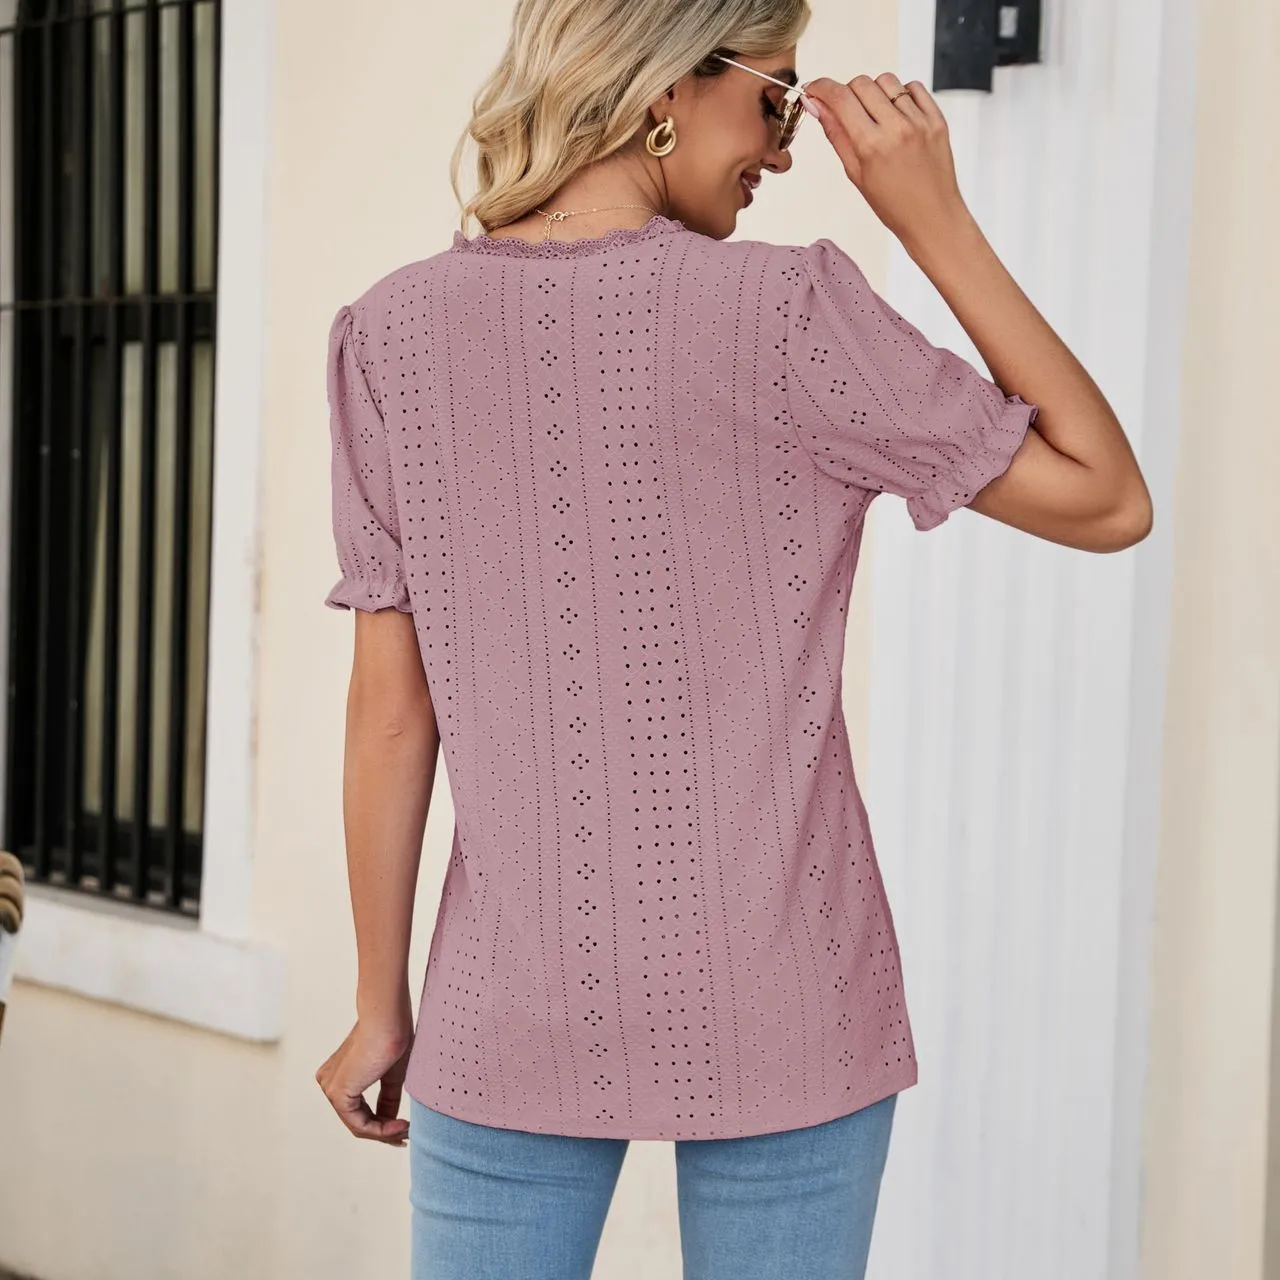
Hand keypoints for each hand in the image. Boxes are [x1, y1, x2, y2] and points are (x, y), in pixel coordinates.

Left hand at [315, 1014, 413, 1144]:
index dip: (383, 1124)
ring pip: (358, 1124)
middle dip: (384, 1131)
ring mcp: (330, 1088)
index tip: (405, 1128)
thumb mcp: (392, 1075)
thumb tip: (392, 1123)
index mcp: (340, 1073)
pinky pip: (359, 1123)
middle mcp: (330, 1081)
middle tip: (407, 1136)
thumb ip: (388, 1098)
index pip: (359, 1110)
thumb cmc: (393, 1036)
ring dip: (385, 1132)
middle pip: (357, 1119)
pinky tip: (401, 1126)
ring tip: (407, 1130)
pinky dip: (381, 1130)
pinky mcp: (337, 1093)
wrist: (388, 1020)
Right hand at [802, 73, 972, 254]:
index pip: (840, 98)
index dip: (821, 88)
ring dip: (874, 92)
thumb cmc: (893, 205)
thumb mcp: (856, 174)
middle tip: (847, 111)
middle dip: (847, 92)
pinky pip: (914, 88)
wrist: (933, 218)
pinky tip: (897, 115)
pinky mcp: (936, 119)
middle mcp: (896, 128)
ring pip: (887, 81)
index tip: (814, 90)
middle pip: (861, 83)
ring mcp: (919, 121)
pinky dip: (901, 94)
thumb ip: (836, 135)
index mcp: (872, 146)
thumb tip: (817, 107)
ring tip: (876, 116)